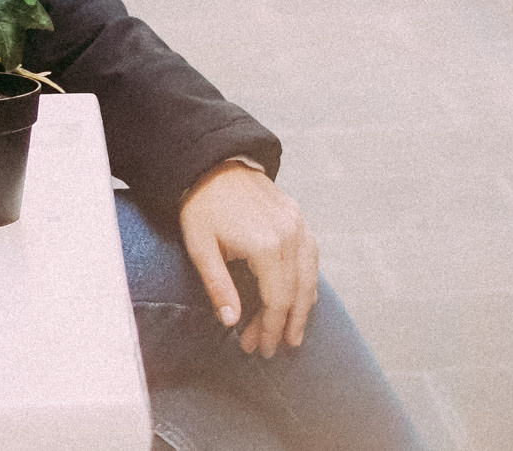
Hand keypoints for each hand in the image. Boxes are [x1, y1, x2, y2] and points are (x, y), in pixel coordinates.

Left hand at [178, 162, 319, 357]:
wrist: (215, 163)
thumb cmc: (203, 206)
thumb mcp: (201, 248)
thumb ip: (219, 287)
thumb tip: (231, 322)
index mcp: (265, 245)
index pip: (277, 299)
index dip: (270, 328)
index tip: (259, 348)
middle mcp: (289, 235)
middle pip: (297, 291)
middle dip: (286, 324)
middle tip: (276, 348)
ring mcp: (297, 224)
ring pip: (310, 274)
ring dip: (304, 306)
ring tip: (294, 332)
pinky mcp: (298, 217)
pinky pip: (312, 255)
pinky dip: (309, 280)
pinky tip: (302, 296)